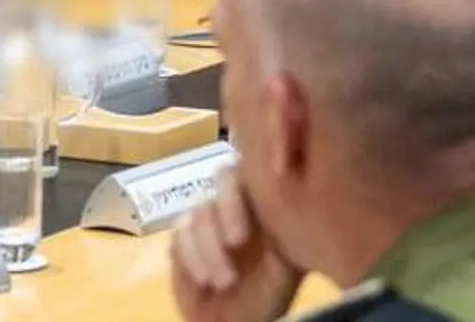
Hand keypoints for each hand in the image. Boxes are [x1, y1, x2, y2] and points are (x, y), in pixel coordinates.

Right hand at [170, 166, 302, 321]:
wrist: (239, 321)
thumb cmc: (270, 290)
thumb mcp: (288, 264)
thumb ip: (288, 232)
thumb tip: (295, 205)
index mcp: (264, 200)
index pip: (255, 169)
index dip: (252, 185)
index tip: (254, 224)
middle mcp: (234, 200)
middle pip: (223, 176)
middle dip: (228, 208)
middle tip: (237, 242)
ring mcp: (206, 217)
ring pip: (200, 210)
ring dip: (210, 249)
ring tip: (225, 282)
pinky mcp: (182, 239)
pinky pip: (179, 235)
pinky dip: (193, 258)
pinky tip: (205, 280)